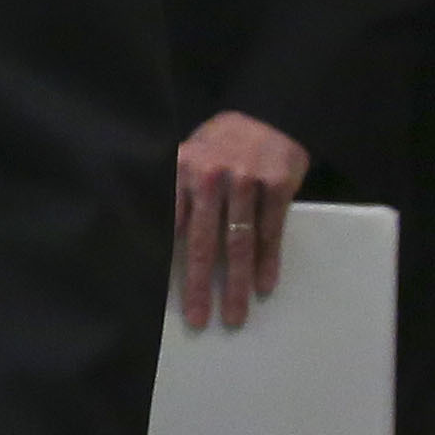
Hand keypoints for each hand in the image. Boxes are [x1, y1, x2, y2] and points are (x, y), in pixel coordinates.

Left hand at [173, 110, 312, 329]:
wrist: (270, 114)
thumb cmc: (220, 143)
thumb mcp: (188, 156)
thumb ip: (173, 192)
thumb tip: (156, 240)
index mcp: (181, 169)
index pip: (169, 224)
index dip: (165, 261)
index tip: (161, 295)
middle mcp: (211, 176)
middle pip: (203, 242)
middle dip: (200, 285)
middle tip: (199, 319)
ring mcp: (247, 181)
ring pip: (239, 243)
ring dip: (238, 285)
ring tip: (235, 316)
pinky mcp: (278, 185)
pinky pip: (271, 232)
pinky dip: (268, 261)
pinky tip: (264, 286)